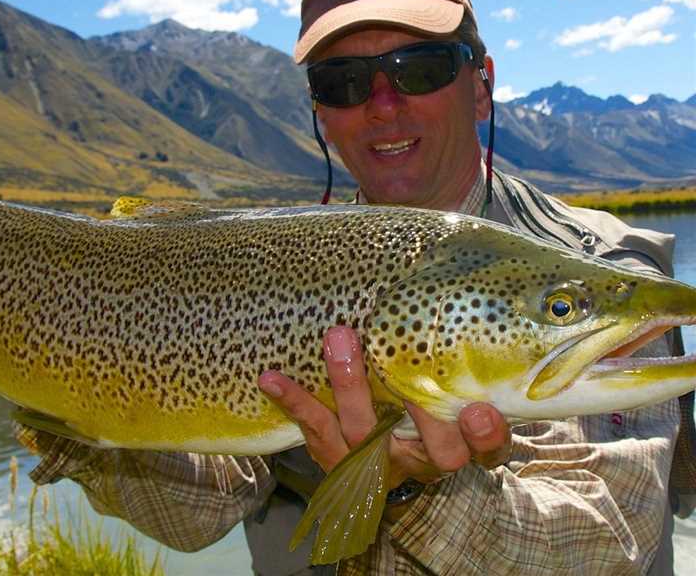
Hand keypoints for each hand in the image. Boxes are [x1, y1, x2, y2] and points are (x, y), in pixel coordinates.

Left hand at [258, 326, 511, 489]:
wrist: (382, 471)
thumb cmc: (424, 414)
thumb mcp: (451, 396)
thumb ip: (458, 364)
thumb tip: (451, 286)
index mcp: (461, 444)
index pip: (487, 448)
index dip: (486, 435)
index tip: (480, 411)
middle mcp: (423, 459)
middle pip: (434, 448)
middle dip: (423, 411)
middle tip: (407, 372)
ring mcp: (376, 462)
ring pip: (367, 433)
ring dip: (352, 386)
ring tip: (339, 339)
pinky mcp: (335, 455)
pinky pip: (314, 427)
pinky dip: (293, 400)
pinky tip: (270, 377)